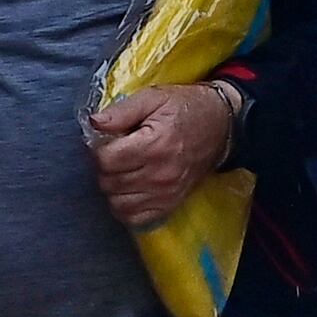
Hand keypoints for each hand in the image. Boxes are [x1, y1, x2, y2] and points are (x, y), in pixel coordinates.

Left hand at [86, 83, 237, 229]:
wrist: (221, 125)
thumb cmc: (185, 108)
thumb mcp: (153, 98)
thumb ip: (122, 111)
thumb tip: (94, 123)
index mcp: (154, 145)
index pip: (106, 160)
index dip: (99, 149)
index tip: (107, 141)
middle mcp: (160, 174)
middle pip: (109, 182)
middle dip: (104, 168)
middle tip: (114, 154)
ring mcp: (166, 193)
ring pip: (118, 203)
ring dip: (113, 188)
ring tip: (121, 171)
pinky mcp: (171, 204)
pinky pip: (136, 218)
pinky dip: (125, 207)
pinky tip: (129, 190)